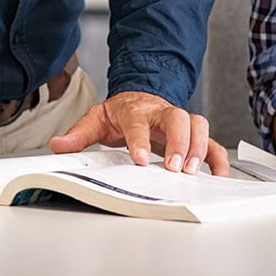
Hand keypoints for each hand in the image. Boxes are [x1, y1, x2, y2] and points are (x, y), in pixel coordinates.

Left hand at [48, 90, 230, 175]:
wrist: (140, 98)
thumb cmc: (121, 113)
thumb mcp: (95, 120)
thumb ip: (78, 134)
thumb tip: (57, 145)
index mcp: (136, 110)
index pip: (138, 122)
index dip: (140, 140)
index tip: (140, 159)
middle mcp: (162, 113)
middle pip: (178, 118)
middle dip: (179, 142)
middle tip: (175, 167)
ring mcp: (181, 123)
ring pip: (198, 125)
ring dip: (198, 148)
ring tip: (192, 172)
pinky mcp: (193, 135)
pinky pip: (212, 143)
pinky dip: (218, 159)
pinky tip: (217, 176)